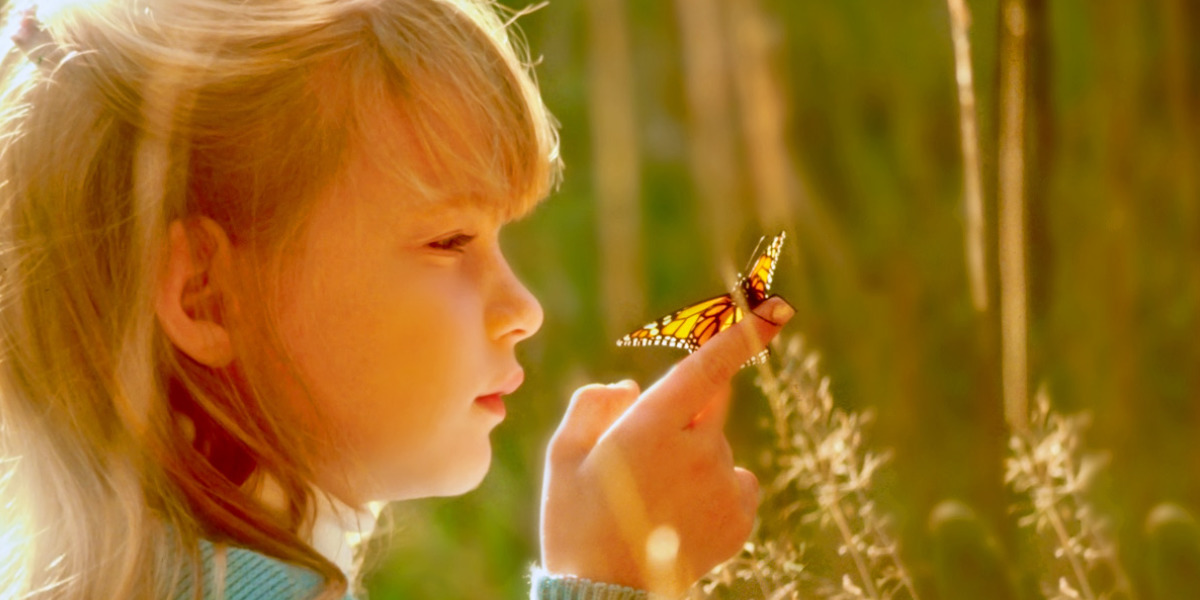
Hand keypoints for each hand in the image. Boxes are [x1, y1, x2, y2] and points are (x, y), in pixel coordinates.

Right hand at [540, 296, 794, 596]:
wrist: (606, 599)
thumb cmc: (576, 523)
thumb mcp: (563, 456)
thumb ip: (594, 405)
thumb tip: (631, 389)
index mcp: (652, 426)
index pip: (706, 366)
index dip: (740, 334)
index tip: (772, 309)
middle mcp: (698, 449)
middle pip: (710, 402)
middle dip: (686, 408)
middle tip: (648, 447)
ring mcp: (723, 485)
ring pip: (717, 446)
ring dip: (694, 455)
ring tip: (653, 501)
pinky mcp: (739, 518)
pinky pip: (736, 481)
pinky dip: (715, 487)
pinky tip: (681, 516)